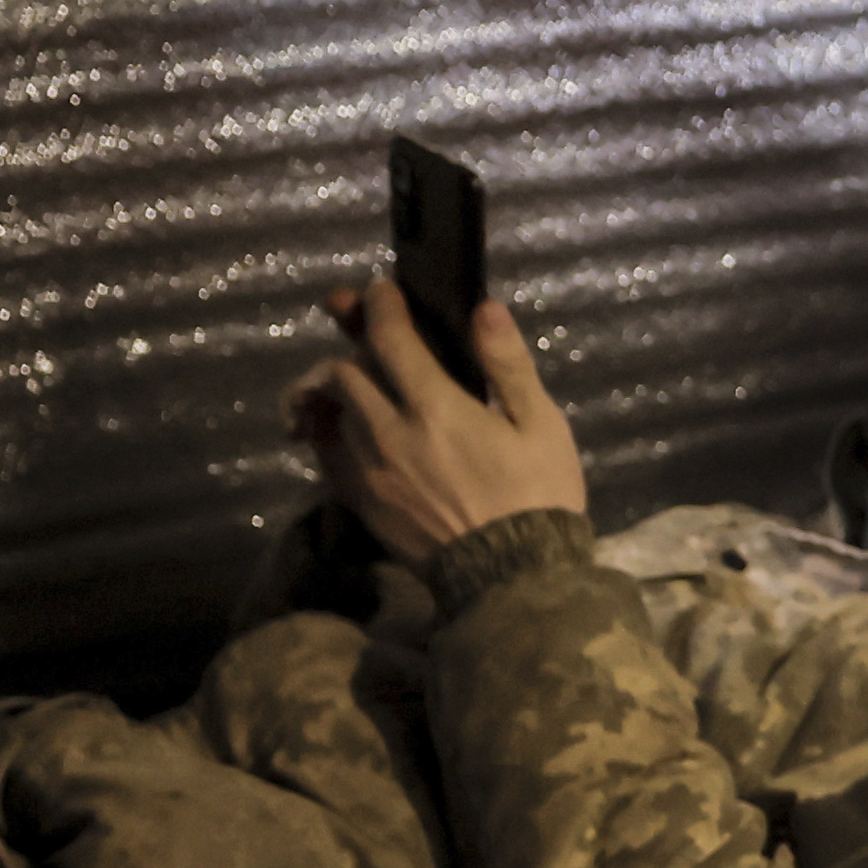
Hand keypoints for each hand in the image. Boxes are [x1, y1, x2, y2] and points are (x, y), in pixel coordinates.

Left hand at [284, 278, 584, 561]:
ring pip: (331, 409)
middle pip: (343, 370)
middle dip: (356, 346)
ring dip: (342, 387)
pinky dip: (327, 429)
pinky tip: (344, 425)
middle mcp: (389, 432)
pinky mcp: (360, 501)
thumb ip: (508, 365)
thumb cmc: (539, 496)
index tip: (381, 290)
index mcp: (436, 408)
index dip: (380, 305)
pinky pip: (325, 452)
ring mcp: (368, 469)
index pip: (389, 338)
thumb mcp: (542, 427)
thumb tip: (484, 309)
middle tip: (374, 337)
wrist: (514, 578)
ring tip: (362, 382)